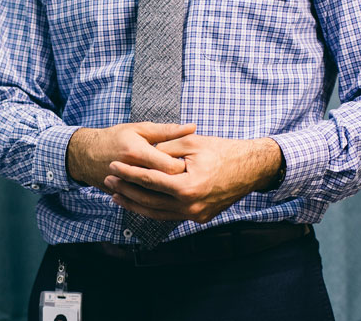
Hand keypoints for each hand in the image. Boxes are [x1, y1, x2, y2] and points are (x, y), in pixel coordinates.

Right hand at [65, 122, 195, 190]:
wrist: (87, 155)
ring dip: (169, 192)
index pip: (170, 167)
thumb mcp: (140, 129)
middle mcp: (132, 171)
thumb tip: (192, 128)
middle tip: (188, 175)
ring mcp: (126, 186)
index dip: (184, 167)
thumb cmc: (116, 138)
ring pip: (156, 197)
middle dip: (179, 181)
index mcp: (138, 152)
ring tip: (176, 183)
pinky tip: (164, 192)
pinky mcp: (124, 196)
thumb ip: (167, 131)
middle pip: (165, 183)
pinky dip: (156, 198)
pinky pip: (145, 202)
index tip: (190, 163)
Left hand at [104, 135, 282, 222]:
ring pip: (157, 213)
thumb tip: (141, 154)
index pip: (149, 181)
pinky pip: (170, 215)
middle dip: (126, 190)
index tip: (113, 166)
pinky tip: (140, 202)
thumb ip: (164, 149)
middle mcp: (191, 206)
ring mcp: (196, 214)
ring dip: (135, 204)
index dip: (128, 173)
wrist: (251, 168)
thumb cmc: (222, 151)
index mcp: (187, 187)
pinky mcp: (200, 217)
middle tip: (108, 180)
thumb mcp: (190, 143)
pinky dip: (153, 209)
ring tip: (117, 194)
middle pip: (149, 201)